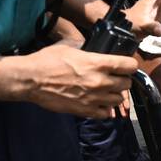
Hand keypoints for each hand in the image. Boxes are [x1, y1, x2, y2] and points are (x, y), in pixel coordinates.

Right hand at [16, 43, 138, 118]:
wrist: (31, 80)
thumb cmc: (46, 61)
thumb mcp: (68, 47)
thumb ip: (86, 48)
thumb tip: (92, 48)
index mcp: (97, 63)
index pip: (129, 66)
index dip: (130, 65)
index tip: (126, 65)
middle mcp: (100, 81)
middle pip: (127, 84)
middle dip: (123, 80)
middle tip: (115, 78)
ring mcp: (94, 98)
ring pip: (118, 99)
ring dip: (115, 95)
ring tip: (106, 91)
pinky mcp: (85, 111)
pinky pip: (106, 113)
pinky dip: (104, 109)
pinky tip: (98, 103)